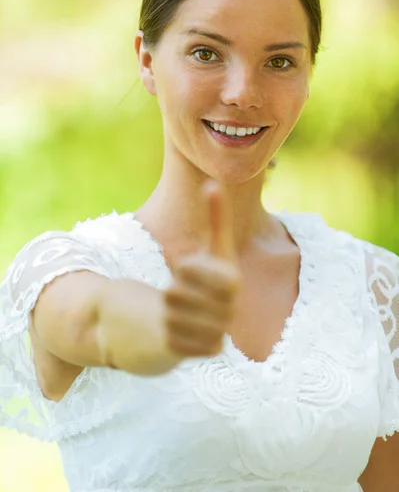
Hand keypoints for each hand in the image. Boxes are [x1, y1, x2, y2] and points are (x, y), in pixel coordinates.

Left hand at [163, 180, 241, 358]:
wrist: (199, 319)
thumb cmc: (201, 278)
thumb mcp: (209, 249)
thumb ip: (216, 218)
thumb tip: (213, 182)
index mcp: (233, 282)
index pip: (199, 272)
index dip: (189, 269)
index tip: (184, 267)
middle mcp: (230, 310)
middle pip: (178, 295)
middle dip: (174, 289)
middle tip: (179, 291)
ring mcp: (217, 332)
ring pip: (172, 316)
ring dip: (168, 310)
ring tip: (177, 309)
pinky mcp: (203, 352)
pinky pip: (171, 338)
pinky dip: (167, 330)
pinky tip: (176, 328)